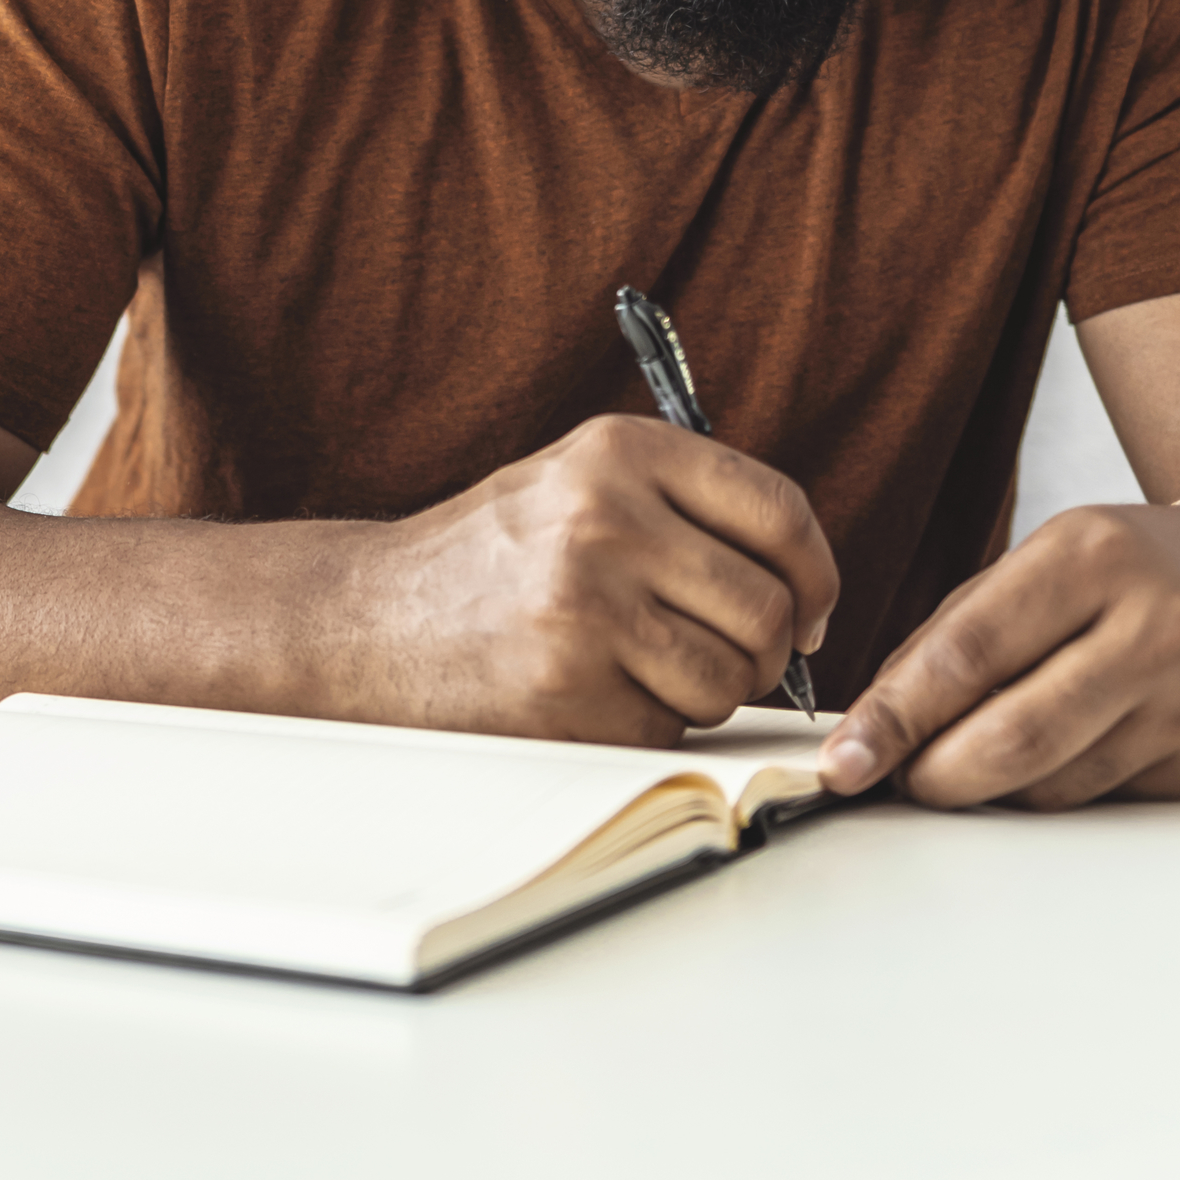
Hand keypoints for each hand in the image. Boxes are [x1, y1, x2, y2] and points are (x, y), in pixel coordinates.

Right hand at [335, 413, 840, 744]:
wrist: (364, 622)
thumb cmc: (487, 560)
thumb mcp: (577, 484)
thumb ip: (684, 507)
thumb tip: (806, 582)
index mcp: (619, 452)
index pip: (779, 511)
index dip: (815, 574)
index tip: (811, 609)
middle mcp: (605, 518)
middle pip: (768, 608)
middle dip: (762, 651)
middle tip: (722, 656)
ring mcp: (586, 604)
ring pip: (730, 677)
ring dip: (704, 694)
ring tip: (641, 670)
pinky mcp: (568, 687)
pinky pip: (670, 728)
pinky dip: (648, 727)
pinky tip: (591, 695)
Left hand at [816, 503, 1179, 807]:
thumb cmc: (1129, 576)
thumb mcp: (1040, 566)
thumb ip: (953, 635)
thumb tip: (872, 724)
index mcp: (1090, 555)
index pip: (970, 652)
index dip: (895, 716)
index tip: (843, 759)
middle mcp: (1155, 623)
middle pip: (1014, 734)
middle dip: (934, 774)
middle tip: (893, 783)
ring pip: (1054, 783)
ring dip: (988, 789)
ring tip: (964, 765)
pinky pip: (1103, 800)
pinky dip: (1051, 792)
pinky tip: (1048, 761)